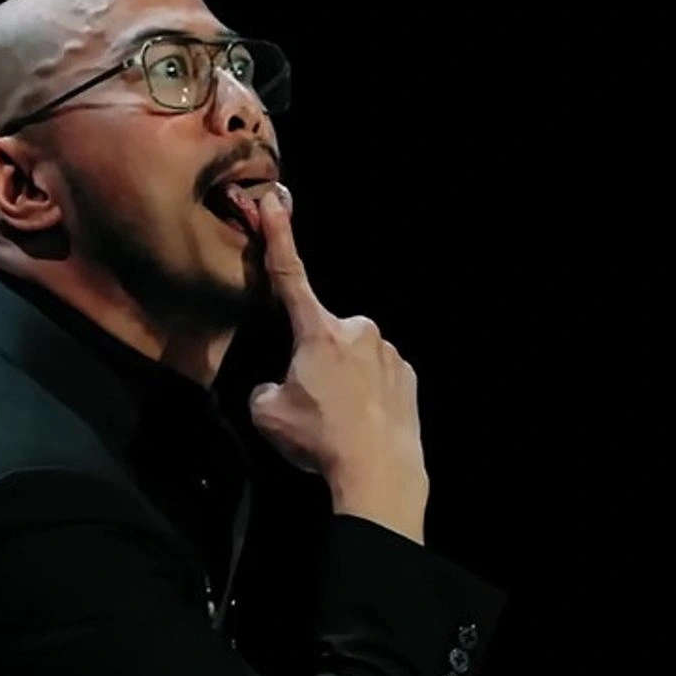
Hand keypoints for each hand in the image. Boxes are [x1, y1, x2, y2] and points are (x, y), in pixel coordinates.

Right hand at [248, 189, 428, 543]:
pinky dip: (365, 395)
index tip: (275, 201)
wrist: (380, 474)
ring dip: (340, 380)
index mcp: (317, 332)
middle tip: (309, 403)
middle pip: (321, 335)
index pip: (290, 275)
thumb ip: (268, 386)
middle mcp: (356, 331)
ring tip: (337, 421)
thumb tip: (280, 386)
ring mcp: (387, 352)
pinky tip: (361, 423)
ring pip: (351, 358)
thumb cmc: (320, 439)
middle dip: (313, 359)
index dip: (278, 237)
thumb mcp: (267, 413)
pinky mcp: (407, 376)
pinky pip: (376, 376)